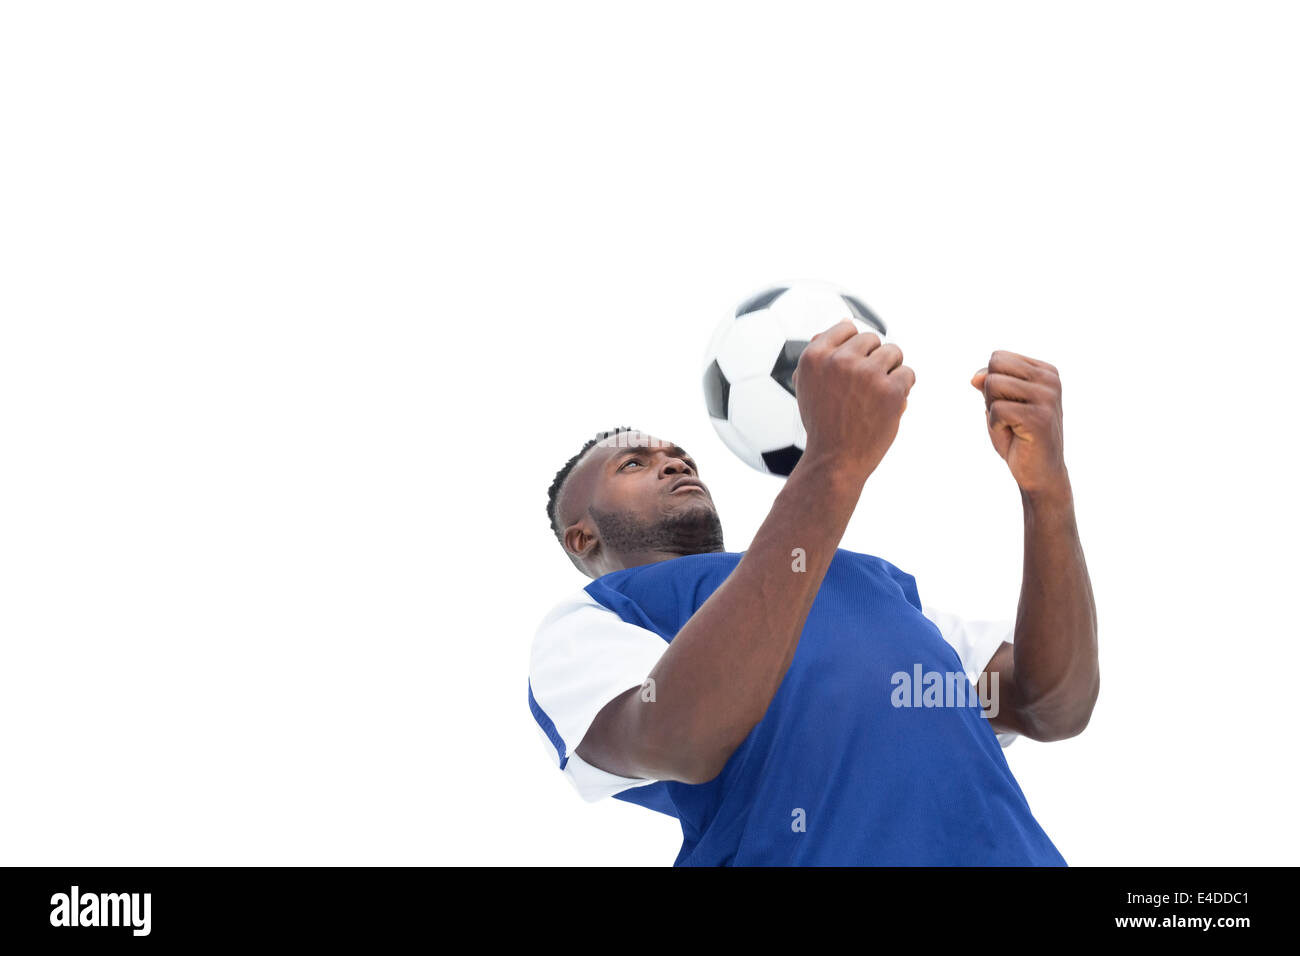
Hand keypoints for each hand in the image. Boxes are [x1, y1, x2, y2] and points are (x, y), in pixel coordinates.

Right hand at [792, 318, 914, 480]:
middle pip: (872, 339)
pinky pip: (908, 373)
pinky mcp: (891, 389)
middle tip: (865, 388)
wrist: (835, 460)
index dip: (853, 349)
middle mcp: (839, 360)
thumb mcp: (808, 386)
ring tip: (878, 394)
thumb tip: (840, 324)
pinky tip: (889, 405)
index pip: (846, 328)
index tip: (850, 371)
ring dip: (891, 370)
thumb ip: (820, 354)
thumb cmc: (823, 423)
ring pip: (894, 352)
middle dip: (873, 359)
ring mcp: (866, 374)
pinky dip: (903, 389)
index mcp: (814, 356)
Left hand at [970, 351, 1067, 494]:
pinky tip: (1014, 435)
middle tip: (1008, 416)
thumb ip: (989, 384)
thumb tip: (975, 377)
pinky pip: (997, 409)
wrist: (1040, 473)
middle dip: (990, 394)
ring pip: (993, 384)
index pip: (998, 357)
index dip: (992, 383)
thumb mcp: (999, 405)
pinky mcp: (1039, 417)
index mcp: (1045, 371)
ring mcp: (1047, 397)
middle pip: (995, 366)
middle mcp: (1050, 379)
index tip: (1010, 404)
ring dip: (993, 410)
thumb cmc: (1018, 437)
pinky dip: (996, 425)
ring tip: (1012, 425)